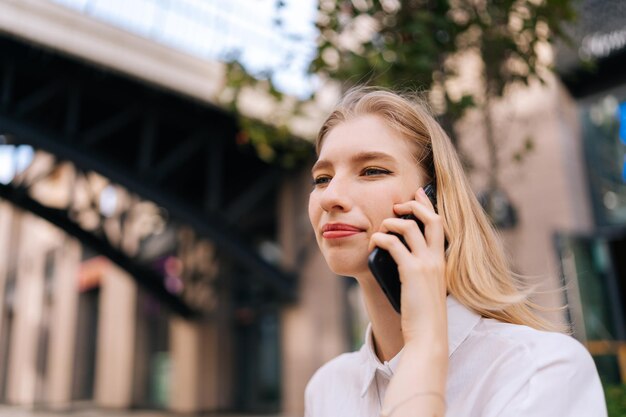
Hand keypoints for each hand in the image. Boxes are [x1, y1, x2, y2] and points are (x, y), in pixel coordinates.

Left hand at [368, 187, 447, 343]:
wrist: (428, 336)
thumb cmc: (423, 315)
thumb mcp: (425, 288)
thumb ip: (418, 271)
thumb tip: (398, 258)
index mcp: (442, 262)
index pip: (439, 225)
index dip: (428, 206)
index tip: (417, 194)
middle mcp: (437, 259)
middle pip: (431, 218)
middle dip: (414, 205)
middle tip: (398, 204)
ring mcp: (426, 265)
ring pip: (410, 227)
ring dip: (391, 222)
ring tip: (381, 228)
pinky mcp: (412, 272)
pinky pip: (393, 245)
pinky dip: (381, 239)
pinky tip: (373, 243)